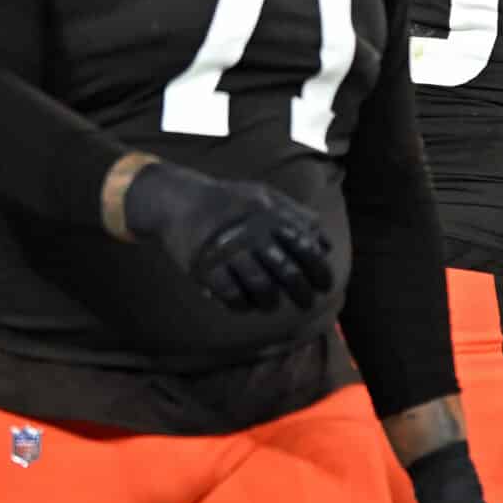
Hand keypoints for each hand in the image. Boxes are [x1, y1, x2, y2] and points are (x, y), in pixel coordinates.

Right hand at [123, 159, 335, 309]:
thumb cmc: (227, 200)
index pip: (306, 249)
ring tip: (272, 303)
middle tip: (306, 303)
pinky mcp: (207, 268)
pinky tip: (246, 304)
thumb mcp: (264, 196)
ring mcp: (229, 252)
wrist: (178, 200)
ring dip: (272, 302)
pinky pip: (233, 297)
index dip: (320, 271)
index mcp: (270, 217)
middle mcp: (253, 235)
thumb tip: (325, 245)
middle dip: (302, 294)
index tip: (324, 285)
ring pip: (263, 289)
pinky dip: (243, 306)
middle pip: (288, 273)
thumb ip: (297, 216)